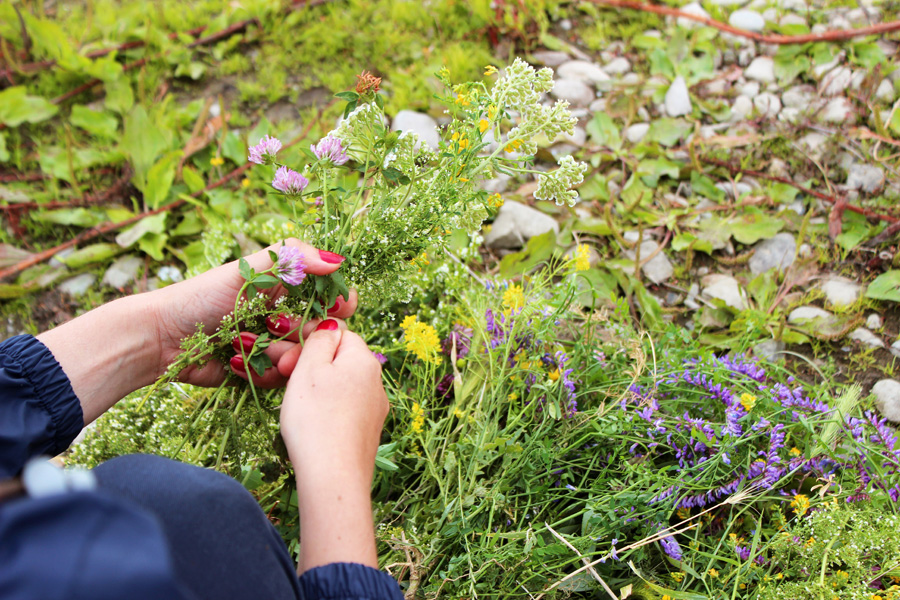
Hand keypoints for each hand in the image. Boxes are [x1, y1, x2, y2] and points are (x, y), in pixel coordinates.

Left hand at [150, 239, 357, 387]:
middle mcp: (287, 318)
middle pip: (325, 332)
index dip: (340, 302)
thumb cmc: (202, 297)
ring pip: (306, 360)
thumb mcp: (248, 268)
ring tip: (253, 349)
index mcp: (287, 289)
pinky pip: (283, 381)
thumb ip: (294, 257)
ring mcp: (276, 348)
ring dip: (282, 356)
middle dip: (307, 335)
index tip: (339, 306)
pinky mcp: (263, 374)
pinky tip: (238, 363)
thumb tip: (338, 262)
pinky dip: (264, 373)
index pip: (332, 297)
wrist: (162, 338)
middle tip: (279, 330)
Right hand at [279, 321, 388, 571]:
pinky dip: (324, 407)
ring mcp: (374, 409)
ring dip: (313, 384)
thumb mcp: (309, 369)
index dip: (309, 337)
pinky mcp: (367, 432)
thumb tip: (331, 325)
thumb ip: (319, 340)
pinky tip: (307, 421)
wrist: (334, 477)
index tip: (283, 351)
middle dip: (307, 361)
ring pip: (339, 384)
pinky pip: (343, 407)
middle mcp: (376, 382)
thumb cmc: (316, 419)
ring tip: (288, 398)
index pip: (339, 332)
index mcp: (364, 360)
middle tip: (278, 372)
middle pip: (339, 359)